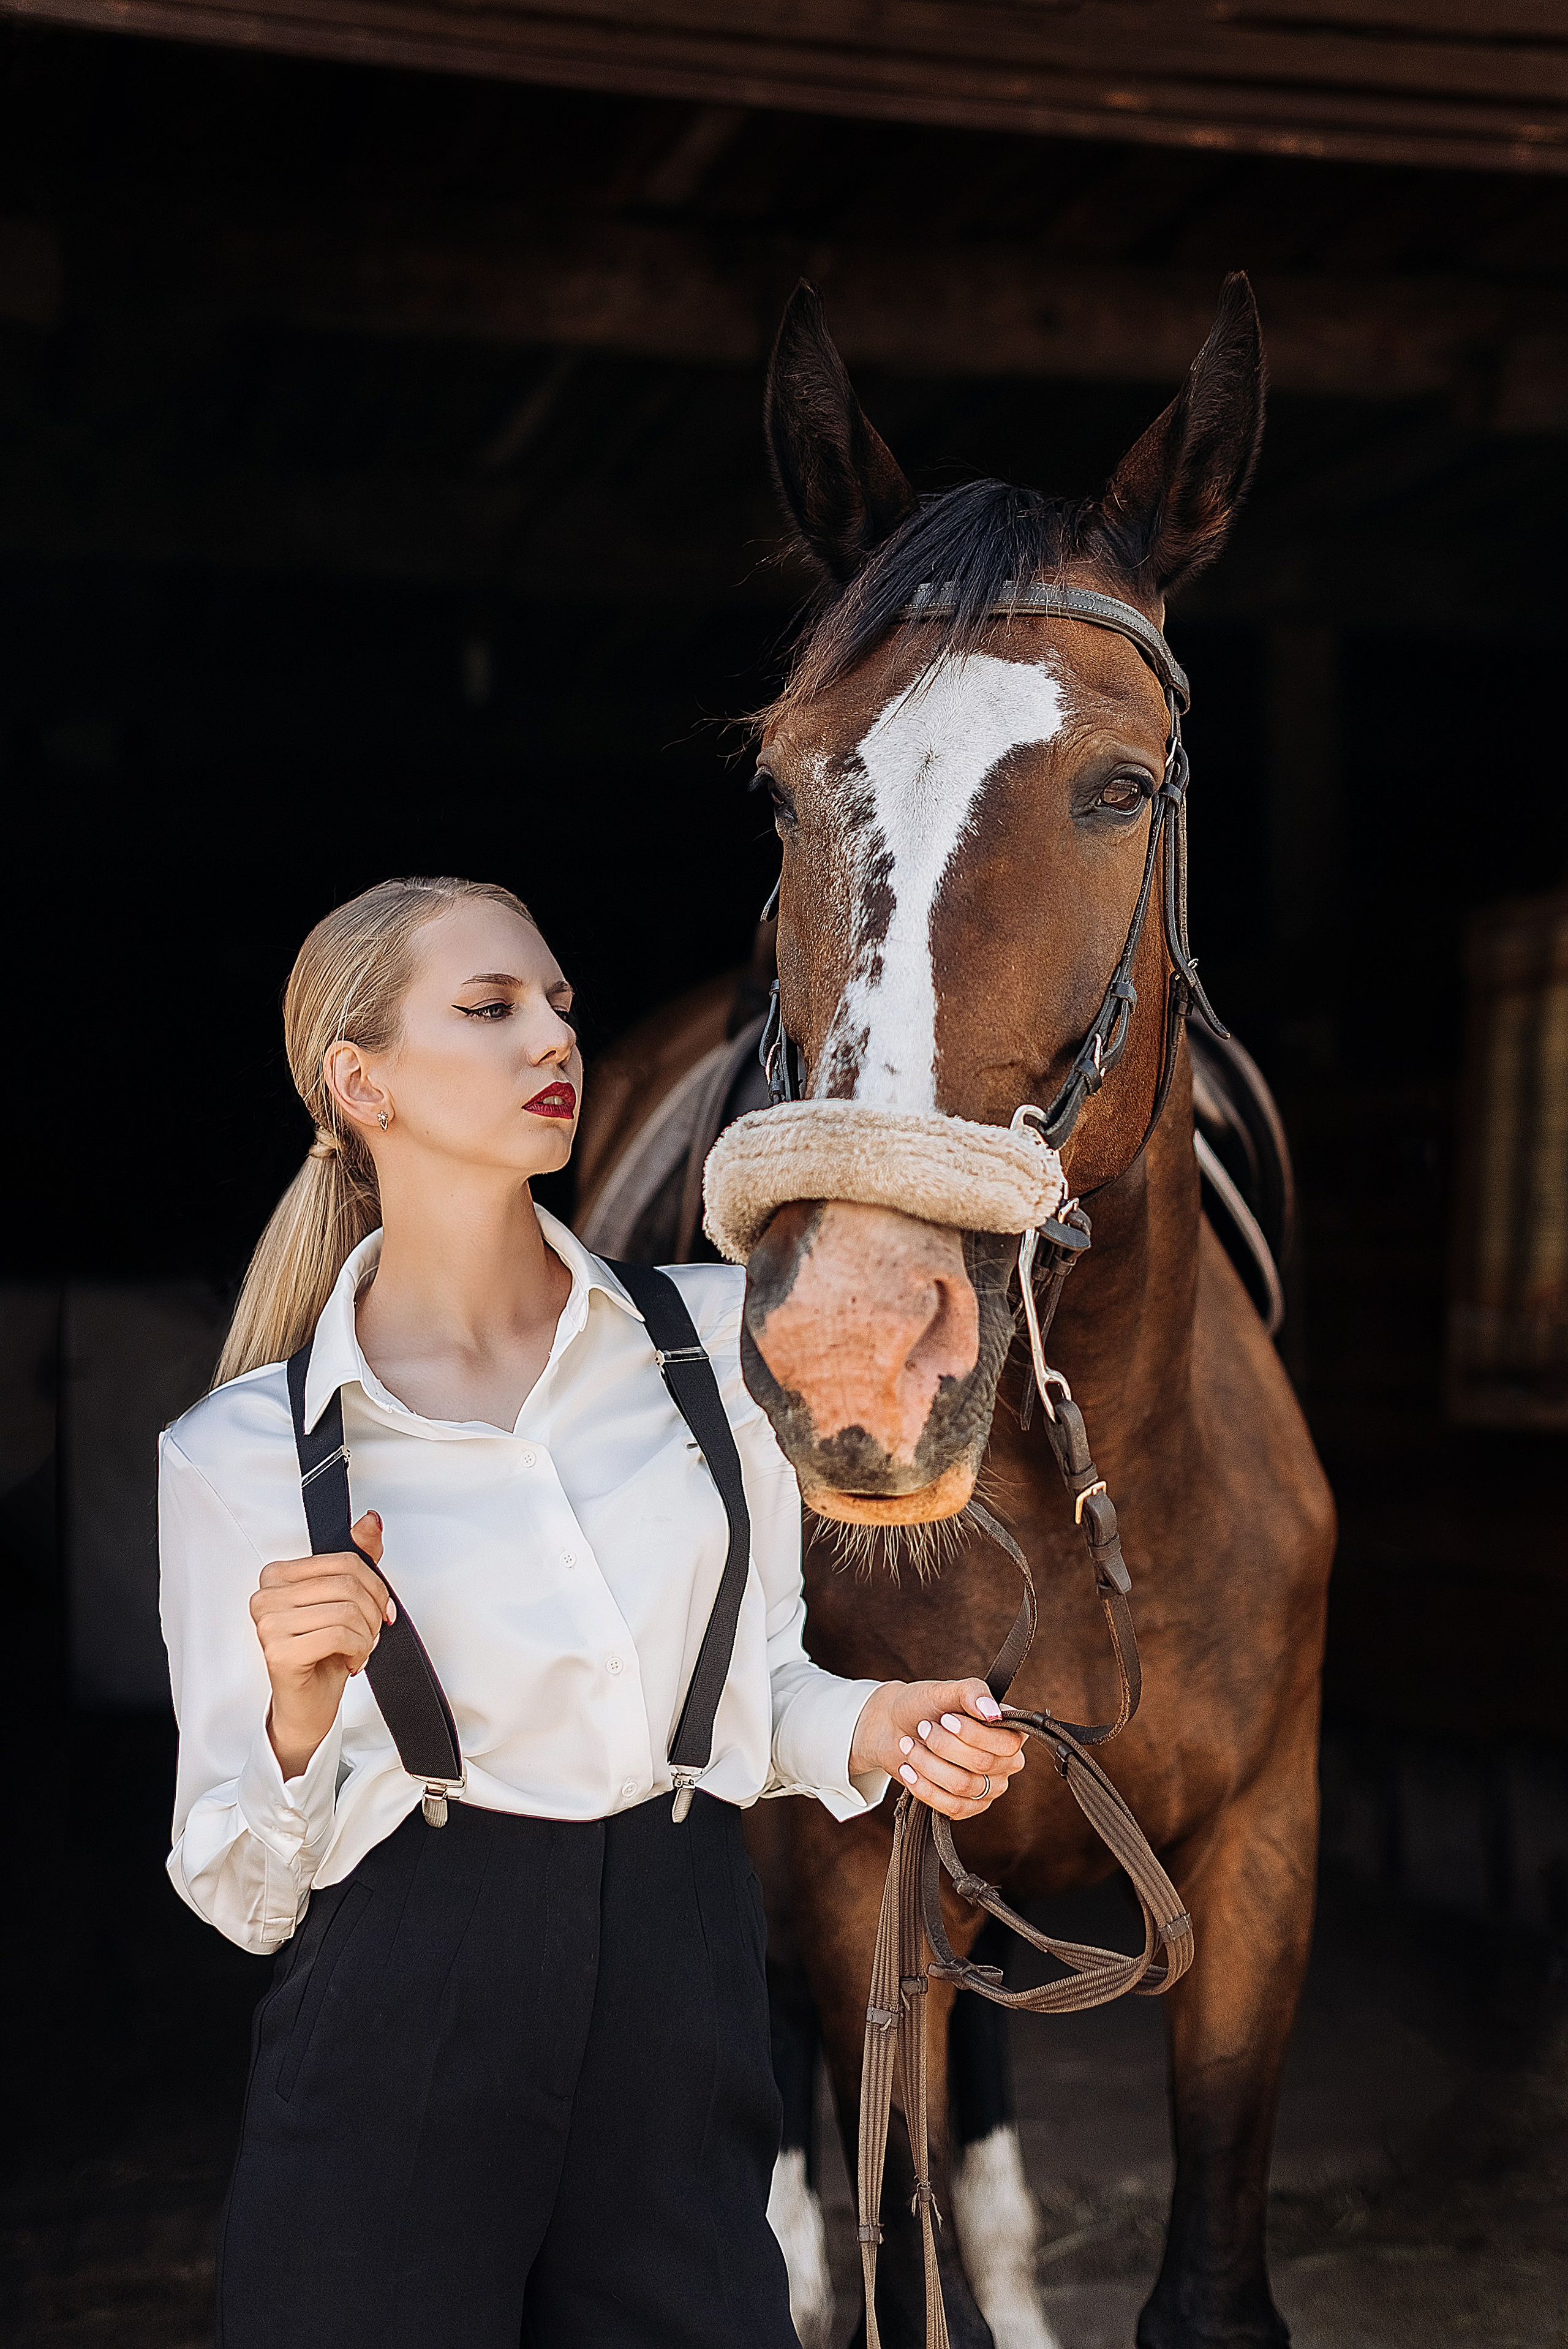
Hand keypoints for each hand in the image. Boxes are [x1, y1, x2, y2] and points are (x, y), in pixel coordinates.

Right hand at [250, 1511, 392, 1780]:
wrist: (308, 1706)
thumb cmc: (323, 1654)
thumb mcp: (345, 1600)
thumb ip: (357, 1558)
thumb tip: (370, 1520)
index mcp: (277, 1575)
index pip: (344, 1560)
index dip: (375, 1586)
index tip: (379, 1609)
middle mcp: (266, 1596)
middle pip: (348, 1584)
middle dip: (372, 1612)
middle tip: (370, 1634)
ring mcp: (268, 1624)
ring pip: (347, 1610)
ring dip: (366, 1636)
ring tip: (358, 1649)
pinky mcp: (279, 1651)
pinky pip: (340, 1635)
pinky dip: (358, 1651)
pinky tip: (349, 1661)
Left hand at [850, 1679, 1026, 1819]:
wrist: (893, 1726)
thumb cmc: (924, 1705)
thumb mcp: (945, 1691)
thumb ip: (972, 1692)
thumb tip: (993, 1713)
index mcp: (1009, 1731)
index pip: (1007, 1743)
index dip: (973, 1734)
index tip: (944, 1719)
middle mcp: (1004, 1762)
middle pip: (982, 1764)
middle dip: (943, 1745)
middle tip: (923, 1728)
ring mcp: (987, 1788)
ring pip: (962, 1786)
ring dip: (928, 1764)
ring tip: (909, 1745)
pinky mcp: (966, 1807)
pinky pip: (952, 1808)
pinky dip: (924, 1788)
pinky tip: (908, 1770)